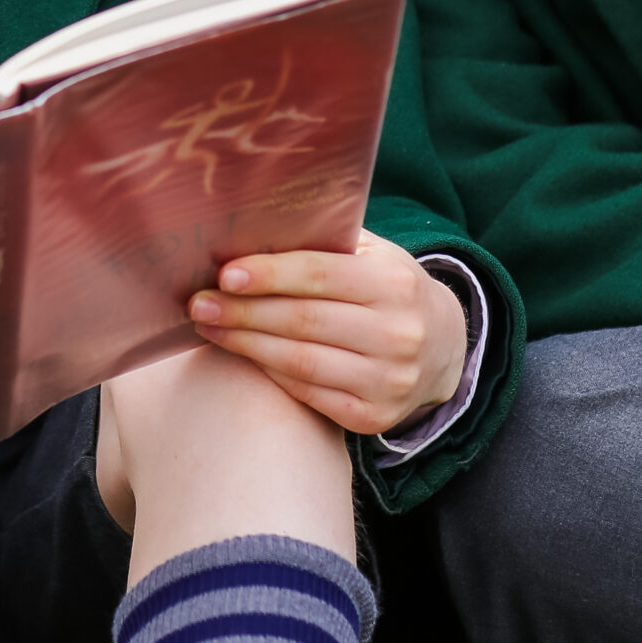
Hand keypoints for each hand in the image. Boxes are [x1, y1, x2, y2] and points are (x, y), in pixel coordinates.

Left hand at [186, 231, 467, 436]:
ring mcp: (389, 380)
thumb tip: (255, 226)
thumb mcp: (374, 256)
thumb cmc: (387, 289)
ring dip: (245, 345)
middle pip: (303, 321)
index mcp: (395, 283)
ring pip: (300, 362)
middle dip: (243, 311)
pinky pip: (309, 393)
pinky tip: (243, 355)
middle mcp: (398, 334)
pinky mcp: (374, 416)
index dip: (270, 274)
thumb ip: (327, 242)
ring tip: (209, 328)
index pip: (321, 275)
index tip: (225, 274)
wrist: (441, 347)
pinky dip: (271, 374)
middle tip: (200, 303)